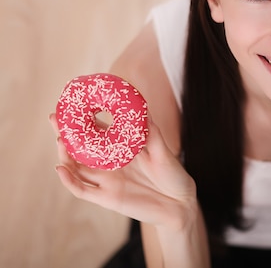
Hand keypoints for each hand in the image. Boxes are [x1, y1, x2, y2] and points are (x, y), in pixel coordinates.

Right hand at [51, 113, 197, 230]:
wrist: (180, 204)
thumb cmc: (172, 175)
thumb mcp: (163, 151)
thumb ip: (151, 133)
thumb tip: (143, 109)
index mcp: (120, 150)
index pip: (96, 131)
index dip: (83, 119)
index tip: (71, 102)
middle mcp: (109, 164)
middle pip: (80, 148)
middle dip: (65, 134)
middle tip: (54, 118)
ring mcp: (106, 181)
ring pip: (77, 168)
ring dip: (65, 155)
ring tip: (59, 140)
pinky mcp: (106, 198)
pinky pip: (82, 190)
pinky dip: (69, 181)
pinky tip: (60, 169)